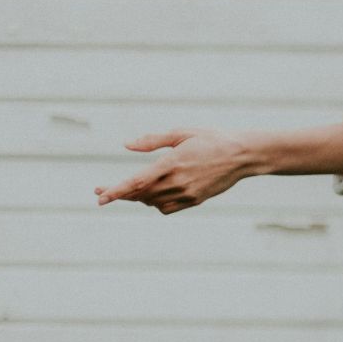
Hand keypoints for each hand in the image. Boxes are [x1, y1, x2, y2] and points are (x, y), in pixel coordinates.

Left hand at [95, 127, 254, 213]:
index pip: (137, 181)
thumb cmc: (212, 140)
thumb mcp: (182, 133)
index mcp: (173, 163)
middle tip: (102, 191)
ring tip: (132, 189)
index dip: (116, 191)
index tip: (99, 197)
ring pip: (151, 202)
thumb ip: (153, 140)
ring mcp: (187, 193)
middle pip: (140, 194)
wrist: (243, 156)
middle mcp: (178, 181)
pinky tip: (153, 194)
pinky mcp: (194, 200)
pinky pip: (166, 208)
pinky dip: (154, 203)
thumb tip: (126, 145)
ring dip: (137, 198)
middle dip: (119, 194)